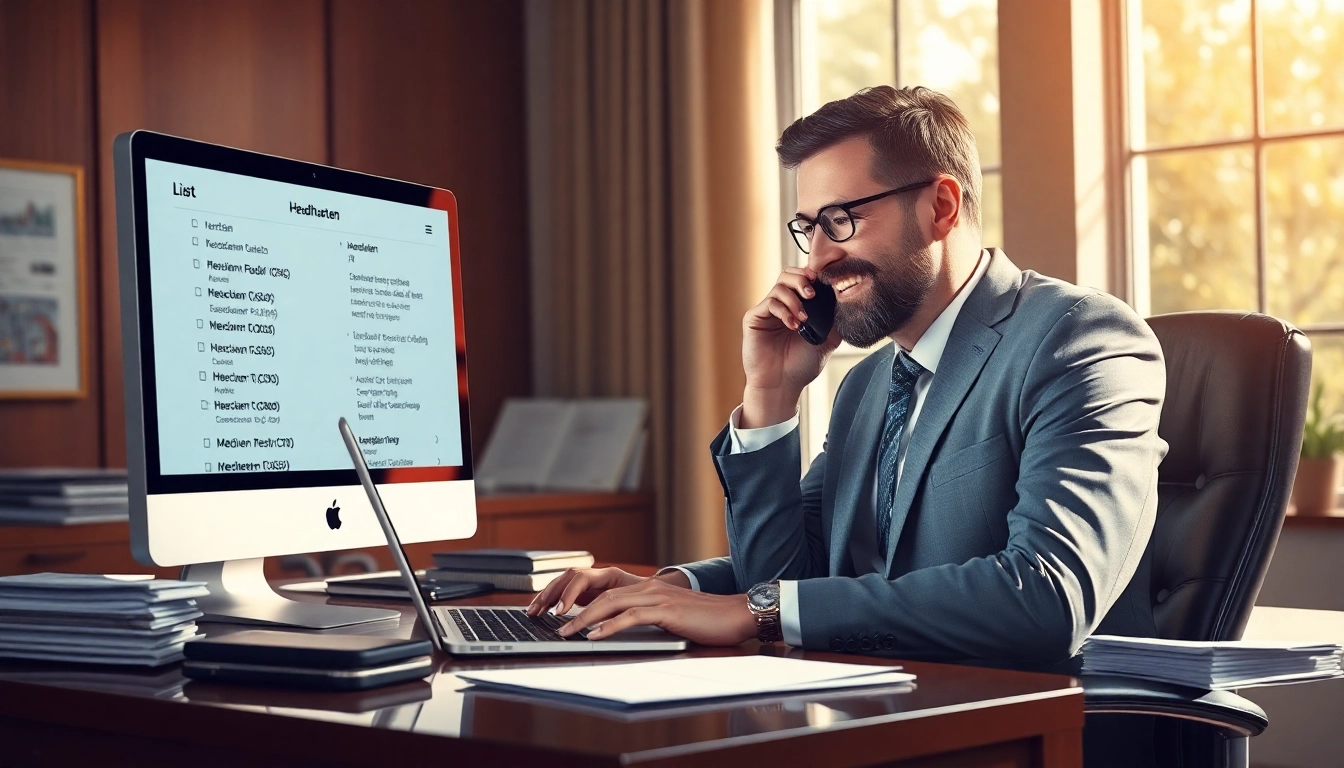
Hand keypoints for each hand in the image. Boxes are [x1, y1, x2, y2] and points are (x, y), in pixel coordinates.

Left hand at [556, 578, 757, 645]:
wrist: (736, 613)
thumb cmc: (708, 619)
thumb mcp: (672, 616)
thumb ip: (649, 617)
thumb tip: (623, 630)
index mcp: (648, 588)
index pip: (606, 592)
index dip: (580, 602)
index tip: (560, 615)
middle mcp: (649, 588)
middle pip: (602, 595)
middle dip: (573, 609)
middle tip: (553, 625)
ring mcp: (657, 597)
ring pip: (611, 604)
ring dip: (584, 620)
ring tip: (565, 632)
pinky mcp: (666, 611)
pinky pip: (631, 617)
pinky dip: (609, 626)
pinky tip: (595, 635)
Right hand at [741, 267, 840, 426]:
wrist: (782, 385)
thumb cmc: (802, 365)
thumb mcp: (827, 339)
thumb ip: (835, 318)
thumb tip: (845, 296)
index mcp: (797, 307)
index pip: (803, 279)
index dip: (813, 275)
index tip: (825, 281)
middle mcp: (781, 305)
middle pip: (788, 274)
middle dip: (802, 279)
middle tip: (812, 294)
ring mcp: (766, 311)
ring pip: (779, 286)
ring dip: (795, 300)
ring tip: (803, 319)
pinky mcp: (754, 318)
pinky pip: (769, 302)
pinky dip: (784, 310)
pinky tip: (793, 325)